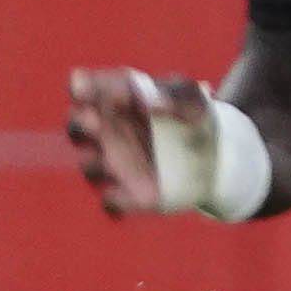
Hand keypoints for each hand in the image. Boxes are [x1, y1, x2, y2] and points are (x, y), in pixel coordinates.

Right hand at [66, 66, 207, 216]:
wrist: (215, 156)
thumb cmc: (194, 115)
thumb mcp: (193, 98)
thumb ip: (174, 95)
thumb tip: (154, 105)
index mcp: (116, 99)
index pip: (83, 88)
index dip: (80, 88)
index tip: (85, 89)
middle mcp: (107, 131)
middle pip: (75, 125)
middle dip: (78, 124)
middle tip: (94, 121)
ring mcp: (114, 164)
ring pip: (88, 165)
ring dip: (96, 162)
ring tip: (112, 160)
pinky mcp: (127, 195)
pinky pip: (110, 202)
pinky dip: (116, 200)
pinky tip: (137, 195)